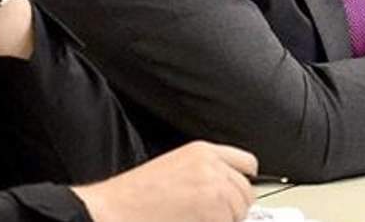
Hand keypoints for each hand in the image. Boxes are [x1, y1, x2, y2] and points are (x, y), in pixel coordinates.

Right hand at [72, 141, 257, 221]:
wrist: (118, 208)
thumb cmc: (137, 194)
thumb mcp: (174, 168)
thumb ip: (204, 172)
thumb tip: (228, 188)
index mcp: (202, 150)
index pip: (246, 163)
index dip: (243, 182)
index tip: (239, 194)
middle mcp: (212, 165)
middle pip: (246, 191)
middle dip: (234, 208)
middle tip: (212, 216)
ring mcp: (214, 187)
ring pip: (241, 211)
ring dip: (226, 221)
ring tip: (198, 220)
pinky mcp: (213, 209)